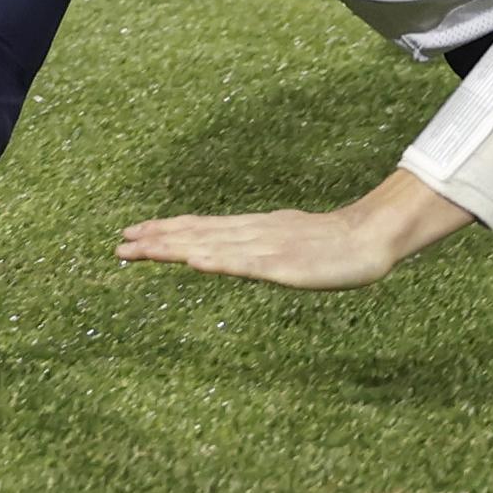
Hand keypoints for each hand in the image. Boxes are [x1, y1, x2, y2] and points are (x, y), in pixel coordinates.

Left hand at [116, 206, 401, 289]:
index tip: (131, 234)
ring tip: (142, 249)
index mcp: (254, 229)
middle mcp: (254, 233)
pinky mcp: (285, 264)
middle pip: (198, 235)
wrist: (373, 238)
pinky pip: (246, 264)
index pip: (202, 228)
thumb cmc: (335, 246)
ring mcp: (268, 247)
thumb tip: (233, 250)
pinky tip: (195, 262)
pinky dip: (219, 261)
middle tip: (118, 246)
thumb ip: (259, 248)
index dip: (166, 230)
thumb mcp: (289, 244)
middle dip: (157, 240)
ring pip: (213, 246)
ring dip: (175, 247)